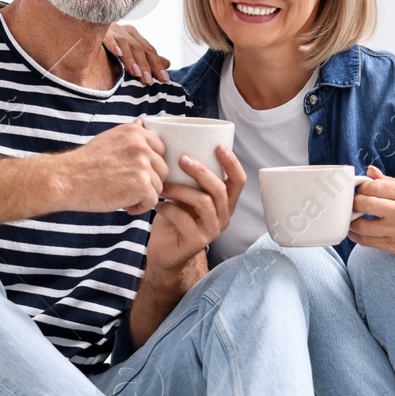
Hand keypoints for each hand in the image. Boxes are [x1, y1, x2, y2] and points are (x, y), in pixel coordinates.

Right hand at [52, 120, 167, 213]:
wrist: (66, 180)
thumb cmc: (84, 164)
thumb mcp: (108, 139)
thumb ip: (130, 137)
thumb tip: (142, 124)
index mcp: (134, 132)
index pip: (160, 149)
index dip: (150, 166)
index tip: (135, 173)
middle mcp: (141, 145)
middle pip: (162, 169)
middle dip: (148, 181)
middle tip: (127, 187)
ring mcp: (143, 164)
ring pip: (158, 187)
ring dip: (143, 195)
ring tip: (122, 195)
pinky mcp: (141, 184)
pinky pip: (152, 201)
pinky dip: (140, 207)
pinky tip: (124, 204)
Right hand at [104, 23, 171, 84]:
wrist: (82, 31)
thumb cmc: (107, 46)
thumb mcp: (129, 51)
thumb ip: (147, 57)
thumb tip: (168, 63)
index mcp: (133, 35)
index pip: (149, 50)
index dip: (157, 64)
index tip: (165, 79)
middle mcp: (124, 30)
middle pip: (139, 48)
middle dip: (146, 65)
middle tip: (149, 80)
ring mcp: (111, 30)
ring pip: (125, 44)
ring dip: (131, 59)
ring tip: (136, 73)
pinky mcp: (98, 31)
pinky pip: (106, 37)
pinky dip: (113, 45)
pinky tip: (118, 54)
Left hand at [144, 145, 246, 278]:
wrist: (164, 253)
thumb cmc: (174, 219)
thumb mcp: (184, 195)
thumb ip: (187, 177)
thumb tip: (172, 142)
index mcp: (224, 203)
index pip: (238, 181)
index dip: (232, 163)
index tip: (219, 146)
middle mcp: (223, 217)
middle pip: (220, 190)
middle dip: (202, 171)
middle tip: (182, 159)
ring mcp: (212, 231)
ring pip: (203, 202)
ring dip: (180, 190)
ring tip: (162, 186)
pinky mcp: (196, 242)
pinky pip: (184, 219)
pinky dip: (167, 209)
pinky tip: (157, 206)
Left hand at [347, 166, 394, 263]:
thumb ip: (390, 181)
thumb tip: (370, 171)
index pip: (373, 186)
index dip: (361, 188)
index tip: (360, 191)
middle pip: (364, 203)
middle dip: (354, 203)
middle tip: (354, 204)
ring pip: (361, 225)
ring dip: (352, 222)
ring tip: (352, 219)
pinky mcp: (393, 246)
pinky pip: (366, 241)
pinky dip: (356, 237)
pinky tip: (356, 233)